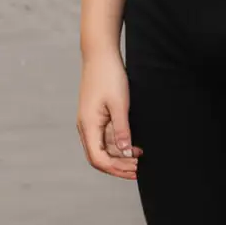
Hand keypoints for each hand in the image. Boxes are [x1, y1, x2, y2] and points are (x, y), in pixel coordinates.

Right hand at [77, 51, 141, 179]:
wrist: (100, 54)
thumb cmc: (109, 76)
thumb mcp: (119, 104)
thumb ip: (122, 130)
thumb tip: (125, 153)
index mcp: (88, 125)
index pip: (98, 159)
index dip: (116, 168)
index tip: (134, 170)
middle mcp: (86, 127)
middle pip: (99, 157)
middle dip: (118, 166)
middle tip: (138, 170)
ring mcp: (90, 121)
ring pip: (103, 148)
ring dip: (120, 156)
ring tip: (139, 158)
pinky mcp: (95, 116)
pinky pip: (105, 137)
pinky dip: (118, 144)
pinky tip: (133, 145)